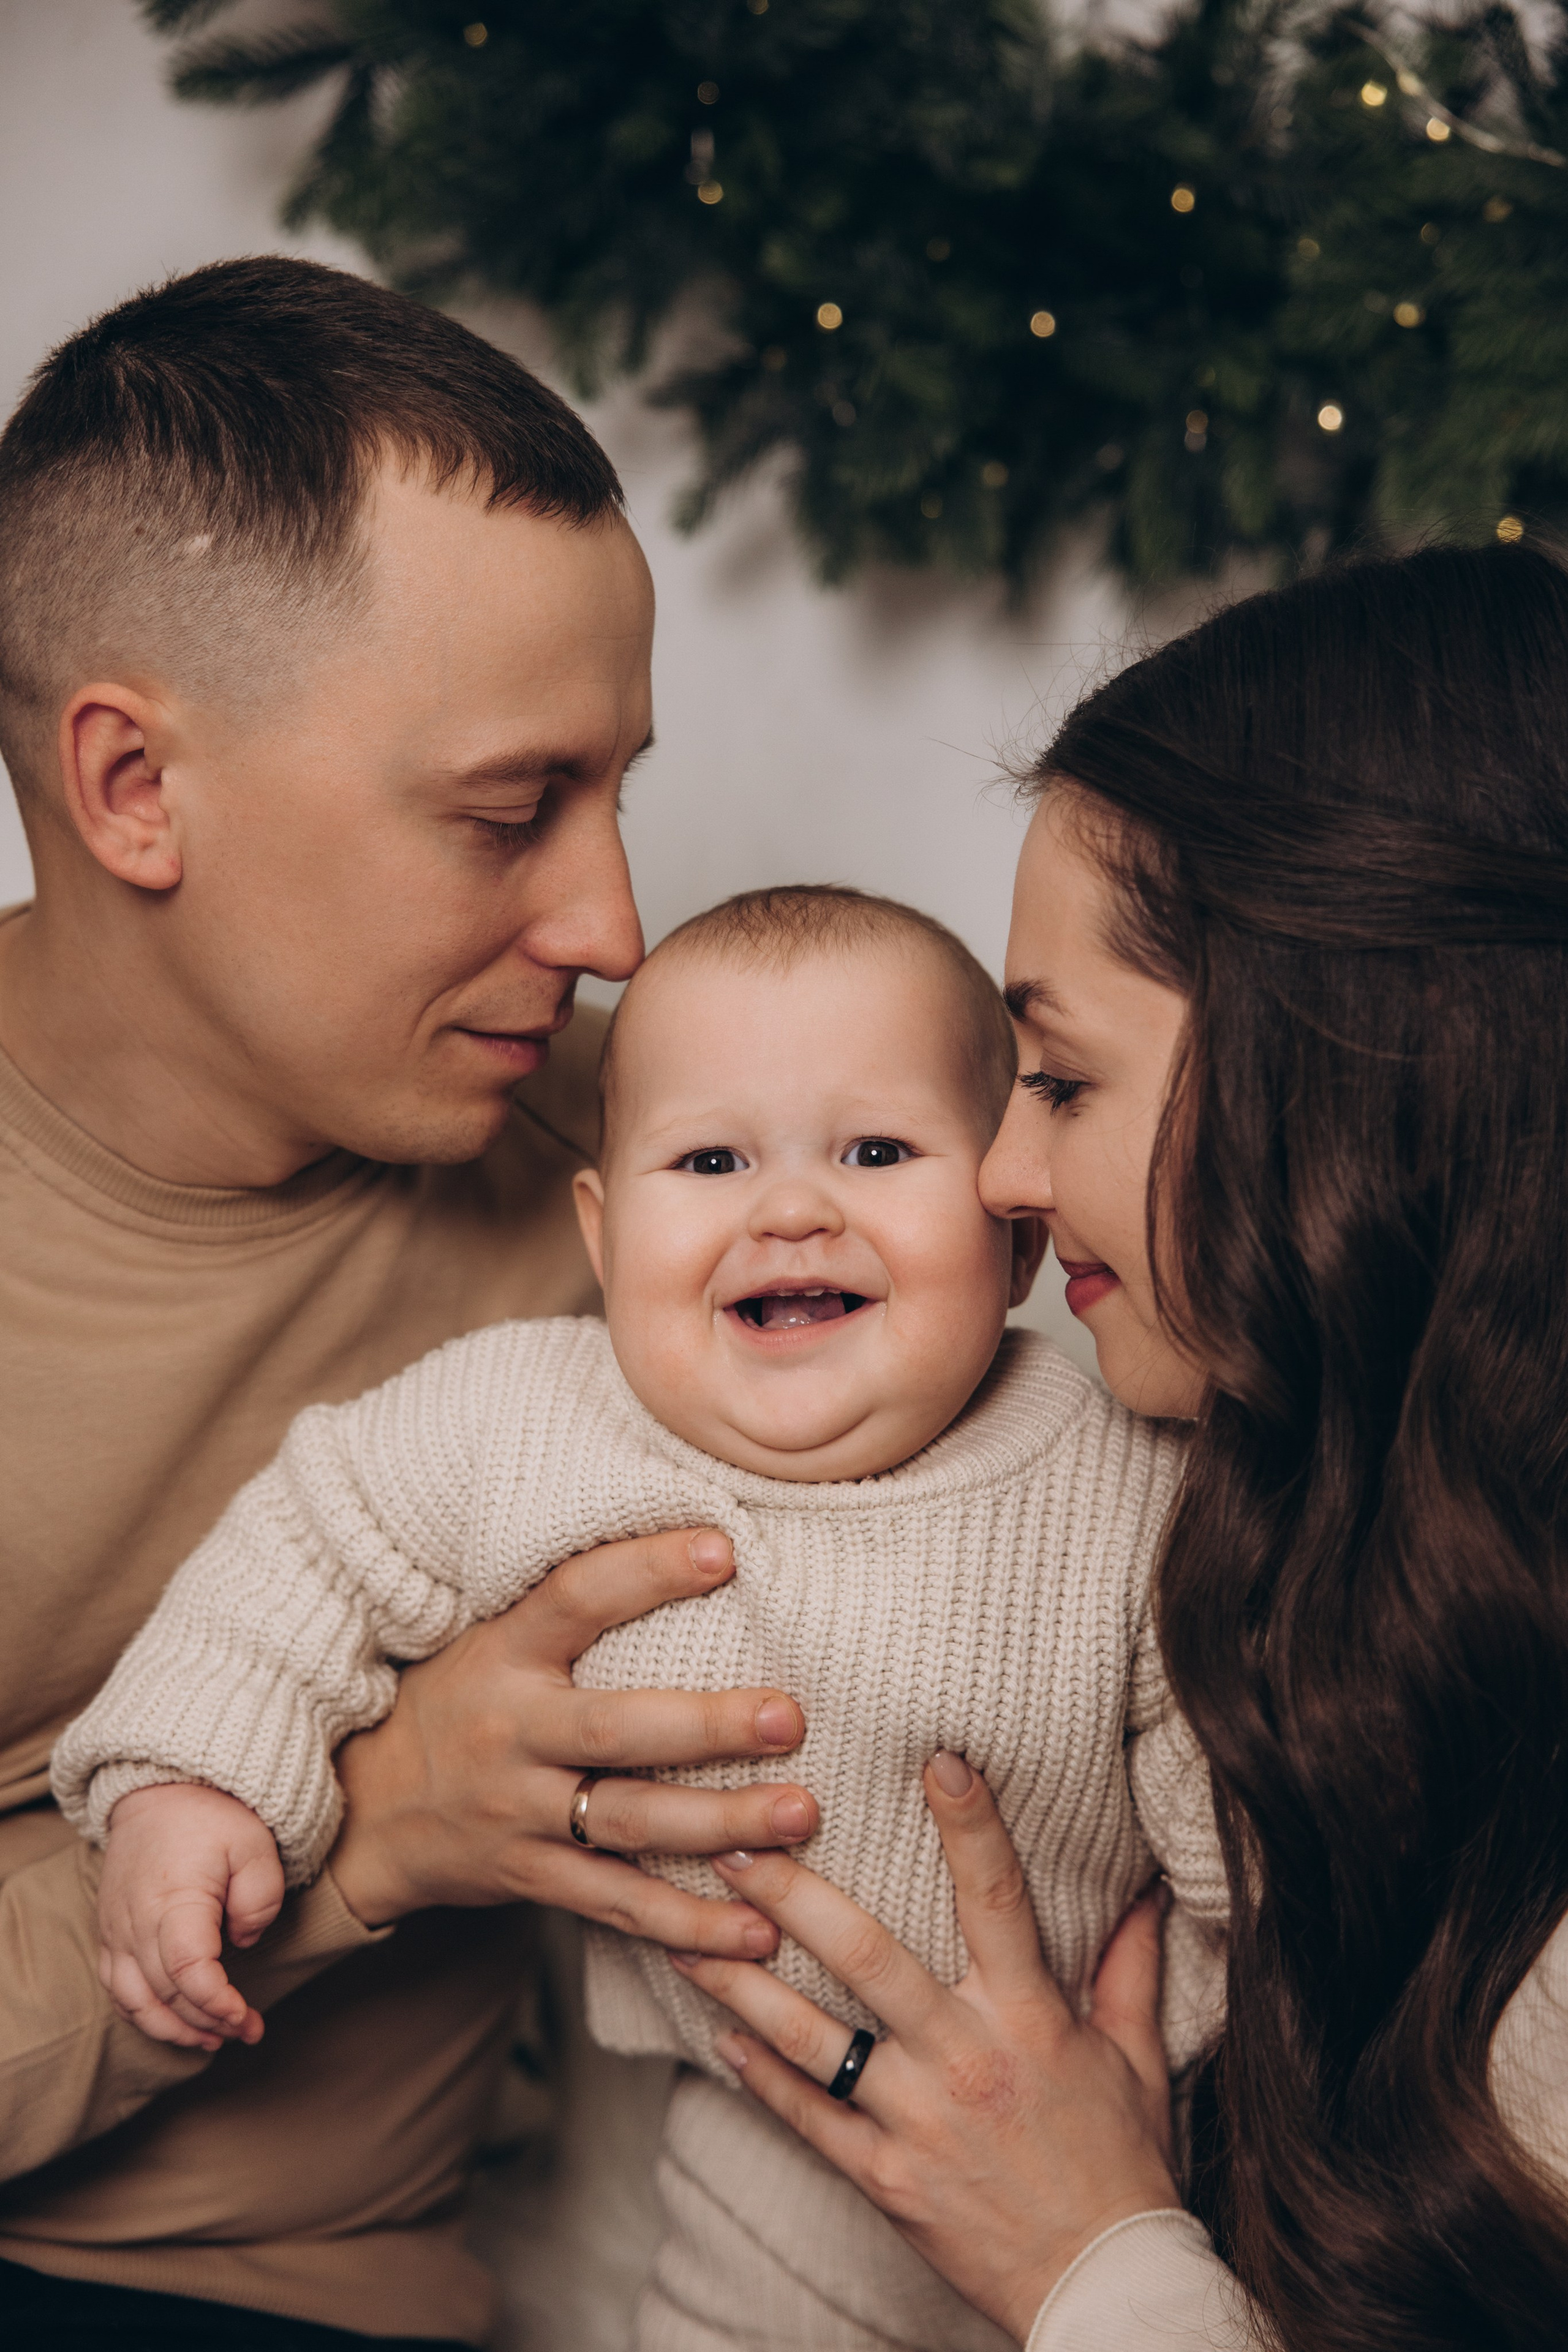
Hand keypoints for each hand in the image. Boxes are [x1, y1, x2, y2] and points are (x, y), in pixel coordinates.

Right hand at [98, 1784, 284, 2052]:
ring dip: (173, 2029)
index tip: (244, 2016)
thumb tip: (241, 1941)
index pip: (187, 1972)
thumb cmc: (211, 1817)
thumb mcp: (255, 1845)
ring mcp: (116, 1930)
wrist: (159, 1791)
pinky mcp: (109, 1932)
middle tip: (248, 2031)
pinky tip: (174, 2021)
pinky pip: (117, 1988)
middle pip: (166, 1993)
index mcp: (173, 1901)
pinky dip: (143, 2013)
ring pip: (134, 2001)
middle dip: (209, 2023)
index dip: (215, 2003)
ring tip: (213, 2039)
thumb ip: (259, 1899)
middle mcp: (135, 1923)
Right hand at [329, 1528, 816, 1958]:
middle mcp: (510, 1731)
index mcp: (505, 1652)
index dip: (647, 1571)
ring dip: (720, 1825)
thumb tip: (701, 1544)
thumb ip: (574, 1605)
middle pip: (615, 1730)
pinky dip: (688, 1925)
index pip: (576, 1597)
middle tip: (791, 1717)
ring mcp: (518, 1812)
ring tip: (802, 1817)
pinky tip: (757, 1932)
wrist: (364, 1811)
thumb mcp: (493, 1636)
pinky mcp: (529, 1877)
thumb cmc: (460, 1700)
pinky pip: (616, 1903)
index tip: (724, 1550)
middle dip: (708, 1726)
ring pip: (627, 1823)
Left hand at [670, 1754, 1178, 2344]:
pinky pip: (810, 2118)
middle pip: (867, 1957)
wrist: (1105, 2288)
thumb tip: (1149, 1887)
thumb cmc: (1123, 2166)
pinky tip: (718, 2034)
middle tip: (734, 1838)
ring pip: (814, 2038)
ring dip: (744, 1982)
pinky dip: (760, 2076)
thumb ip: (1131, 1965)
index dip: (970, 1825)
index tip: (935, 1757)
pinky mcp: (885, 2180)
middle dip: (794, 1893)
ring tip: (687, 1933)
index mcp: (1032, 2019)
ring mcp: (919, 2122)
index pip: (997, 1899)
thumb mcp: (1136, 2058)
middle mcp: (967, 2059)